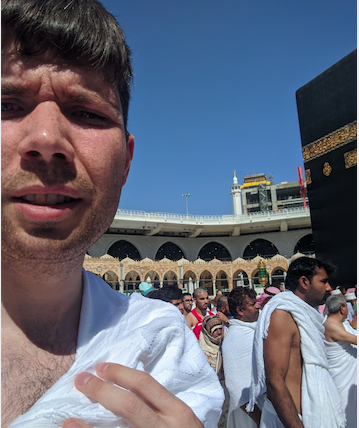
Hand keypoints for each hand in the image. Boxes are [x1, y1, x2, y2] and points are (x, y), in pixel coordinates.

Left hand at [63, 362, 203, 427]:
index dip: (120, 374)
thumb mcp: (182, 421)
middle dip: (101, 391)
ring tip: (67, 421)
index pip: (145, 385)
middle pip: (128, 406)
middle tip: (80, 381)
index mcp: (177, 413)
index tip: (101, 367)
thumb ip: (160, 405)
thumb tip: (130, 384)